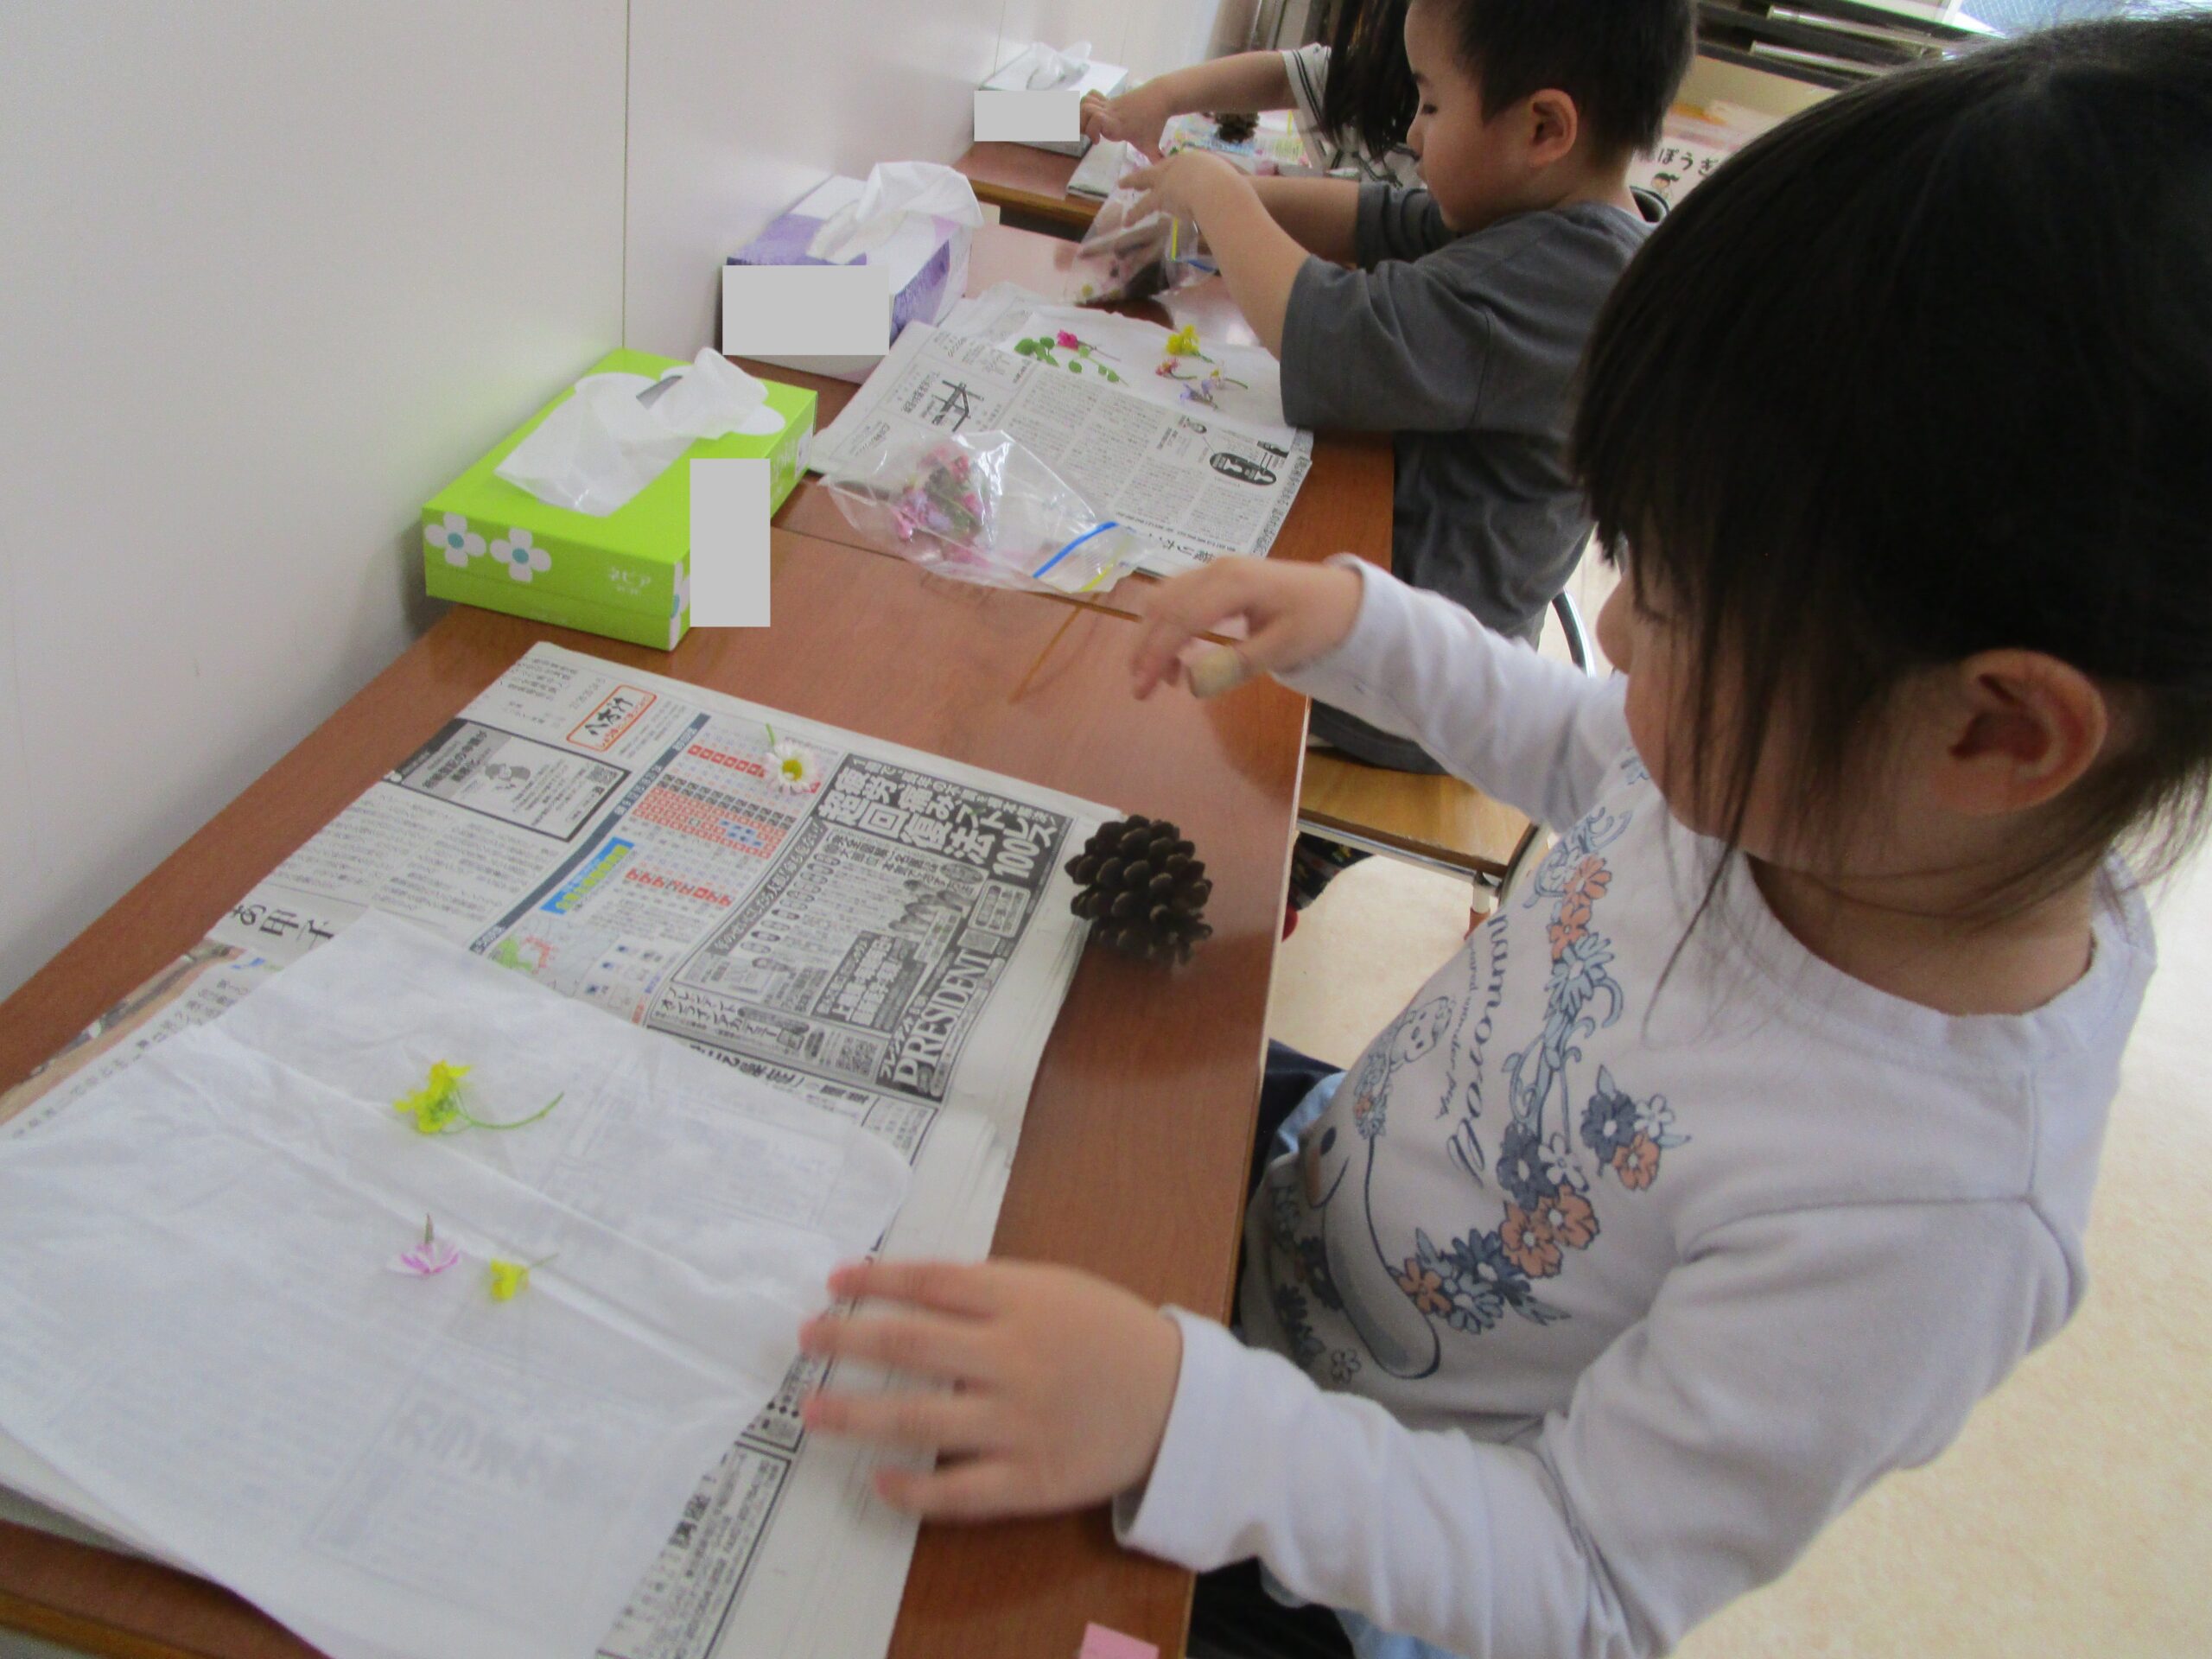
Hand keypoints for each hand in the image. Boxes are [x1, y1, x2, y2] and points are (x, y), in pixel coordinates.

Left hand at [799, 1259, 1182, 1520]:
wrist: (1179, 1401)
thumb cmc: (1109, 1335)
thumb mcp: (1056, 1289)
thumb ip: (990, 1290)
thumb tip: (909, 1291)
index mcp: (1023, 1301)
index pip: (930, 1283)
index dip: (875, 1280)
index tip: (833, 1282)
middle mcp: (1014, 1358)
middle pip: (910, 1344)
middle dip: (848, 1338)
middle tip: (805, 1338)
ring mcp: (1019, 1422)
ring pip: (919, 1419)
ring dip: (857, 1413)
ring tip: (813, 1411)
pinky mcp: (1031, 1479)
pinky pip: (958, 1491)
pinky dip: (913, 1490)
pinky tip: (879, 1481)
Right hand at [1082, 84, 1172, 157]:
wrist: (1160, 97)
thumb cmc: (1155, 123)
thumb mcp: (1152, 144)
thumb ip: (1154, 160)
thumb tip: (1160, 175)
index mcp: (1118, 126)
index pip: (1096, 120)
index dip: (1091, 131)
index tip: (1097, 142)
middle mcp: (1110, 114)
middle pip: (1085, 110)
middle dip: (1080, 124)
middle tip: (1088, 134)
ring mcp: (1108, 105)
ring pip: (1085, 101)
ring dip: (1081, 113)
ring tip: (1088, 125)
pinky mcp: (1109, 99)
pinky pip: (1091, 96)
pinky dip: (1087, 103)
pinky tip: (1094, 115)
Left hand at [1125, 150, 1248, 226]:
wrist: (1220, 188)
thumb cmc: (1232, 186)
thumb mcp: (1231, 180)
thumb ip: (1227, 186)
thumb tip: (1235, 197)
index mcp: (1196, 160)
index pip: (1178, 164)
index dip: (1170, 169)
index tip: (1164, 172)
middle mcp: (1179, 165)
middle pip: (1158, 168)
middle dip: (1145, 172)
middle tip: (1130, 176)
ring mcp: (1168, 178)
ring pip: (1146, 182)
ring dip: (1133, 184)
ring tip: (1122, 189)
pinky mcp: (1161, 195)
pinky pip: (1144, 205)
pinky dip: (1135, 214)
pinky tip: (1127, 221)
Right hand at [1130, 558, 1365, 699]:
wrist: (1343, 596)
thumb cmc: (1318, 621)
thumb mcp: (1283, 648)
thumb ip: (1237, 664)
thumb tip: (1191, 684)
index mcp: (1235, 583)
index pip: (1180, 618)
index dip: (1156, 654)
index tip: (1142, 688)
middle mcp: (1217, 569)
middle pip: (1163, 605)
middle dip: (1145, 648)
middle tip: (1141, 690)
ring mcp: (1215, 569)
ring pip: (1164, 598)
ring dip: (1153, 636)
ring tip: (1163, 677)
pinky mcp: (1217, 576)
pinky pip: (1178, 596)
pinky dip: (1167, 625)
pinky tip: (1178, 655)